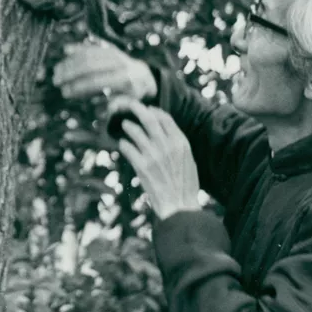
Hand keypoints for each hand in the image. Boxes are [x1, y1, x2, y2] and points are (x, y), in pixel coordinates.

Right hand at [52, 41, 156, 101]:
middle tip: (56, 81)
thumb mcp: (130, 103)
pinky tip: (65, 50)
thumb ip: (117, 106)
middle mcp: (120, 63)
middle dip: (70, 73)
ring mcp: (115, 53)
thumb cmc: (133, 94)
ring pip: (89, 54)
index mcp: (125, 78)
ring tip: (56, 70)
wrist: (144, 75)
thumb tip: (105, 110)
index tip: (65, 93)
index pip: (97, 81)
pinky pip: (92, 45)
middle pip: (90, 65)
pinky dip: (78, 47)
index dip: (79, 87)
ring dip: (70, 61)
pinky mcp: (110, 47)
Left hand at [110, 98, 200, 220]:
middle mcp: (167, 146)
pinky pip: (127, 148)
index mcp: (181, 143)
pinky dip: (123, 144)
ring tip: (125, 125)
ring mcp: (153, 155)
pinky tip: (122, 144)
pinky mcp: (141, 166)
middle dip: (137, 108)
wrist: (179, 207)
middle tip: (129, 105)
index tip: (147, 109)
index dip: (154, 111)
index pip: (165, 118)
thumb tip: (165, 132)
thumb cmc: (185, 185)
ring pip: (135, 131)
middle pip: (148, 119)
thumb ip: (177, 144)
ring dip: (128, 126)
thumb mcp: (188, 160)